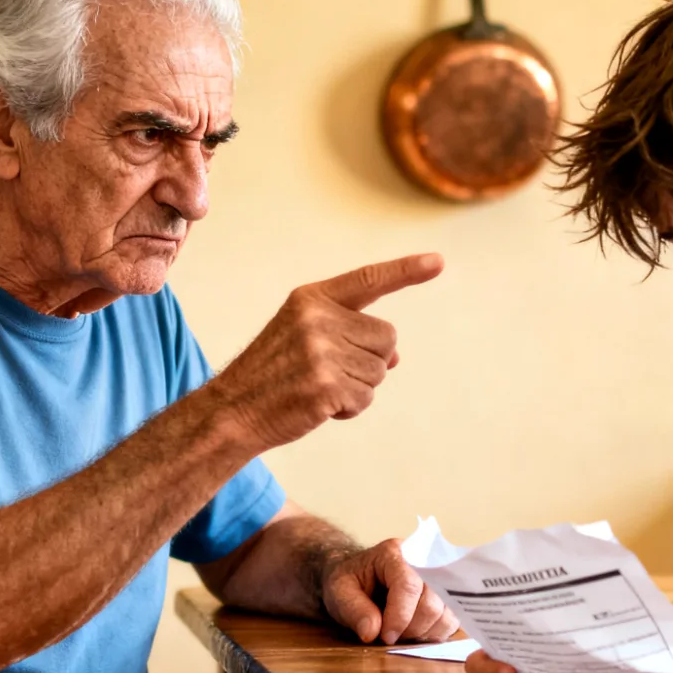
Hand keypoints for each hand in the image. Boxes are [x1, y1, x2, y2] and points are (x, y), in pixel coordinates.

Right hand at [210, 254, 443, 450]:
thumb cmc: (273, 375)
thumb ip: (350, 335)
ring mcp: (322, 351)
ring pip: (380, 370)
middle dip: (370, 360)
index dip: (406, 271)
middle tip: (327, 371)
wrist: (234, 411)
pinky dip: (349, 408)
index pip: (368, 280)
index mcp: (311, 299)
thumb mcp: (304, 338)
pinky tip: (319, 406)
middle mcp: (318, 318)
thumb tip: (395, 355)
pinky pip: (366, 397)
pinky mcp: (326, 385)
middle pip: (387, 337)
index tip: (438, 262)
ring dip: (358, 387)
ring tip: (318, 388)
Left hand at [321, 538, 457, 644]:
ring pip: (446, 614)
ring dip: (423, 633)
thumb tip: (372, 633)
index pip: (408, 585)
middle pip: (431, 602)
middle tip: (388, 635)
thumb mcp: (339, 592)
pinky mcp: (446, 596)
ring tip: (401, 632)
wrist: (359, 577)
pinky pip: (452, 621)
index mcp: (394, 553)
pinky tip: (414, 632)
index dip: (400, 617)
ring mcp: (438, 578)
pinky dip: (434, 634)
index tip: (385, 637)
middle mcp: (423, 560)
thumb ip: (353, 610)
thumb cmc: (350, 582)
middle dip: (409, 628)